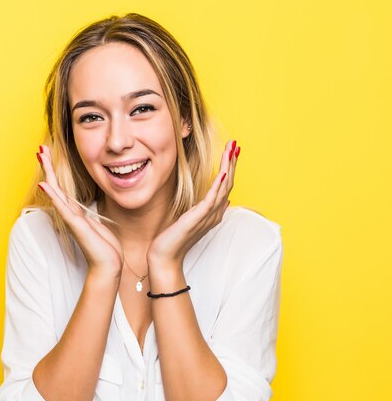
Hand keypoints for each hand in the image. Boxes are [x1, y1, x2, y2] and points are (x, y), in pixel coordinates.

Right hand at [36, 145, 123, 277]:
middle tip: (40, 148)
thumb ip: (89, 216)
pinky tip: (45, 185)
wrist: (108, 265)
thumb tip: (86, 208)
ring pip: (56, 191)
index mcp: (76, 212)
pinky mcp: (76, 225)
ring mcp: (71, 219)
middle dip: (48, 166)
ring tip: (40, 156)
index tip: (48, 154)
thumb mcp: (98, 225)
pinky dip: (53, 196)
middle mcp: (70, 213)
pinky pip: (63, 207)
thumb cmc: (105, 247)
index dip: (54, 171)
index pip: (61, 187)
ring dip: (48, 173)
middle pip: (55, 185)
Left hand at [147, 140, 240, 270]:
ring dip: (228, 168)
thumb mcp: (192, 219)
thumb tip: (224, 199)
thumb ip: (207, 209)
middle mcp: (214, 213)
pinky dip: (218, 185)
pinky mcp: (198, 219)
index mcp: (213, 212)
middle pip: (228, 183)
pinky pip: (211, 200)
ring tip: (232, 150)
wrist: (165, 257)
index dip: (230, 167)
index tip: (233, 150)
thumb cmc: (174, 238)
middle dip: (232, 162)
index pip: (226, 185)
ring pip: (223, 188)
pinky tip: (222, 173)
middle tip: (235, 144)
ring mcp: (207, 216)